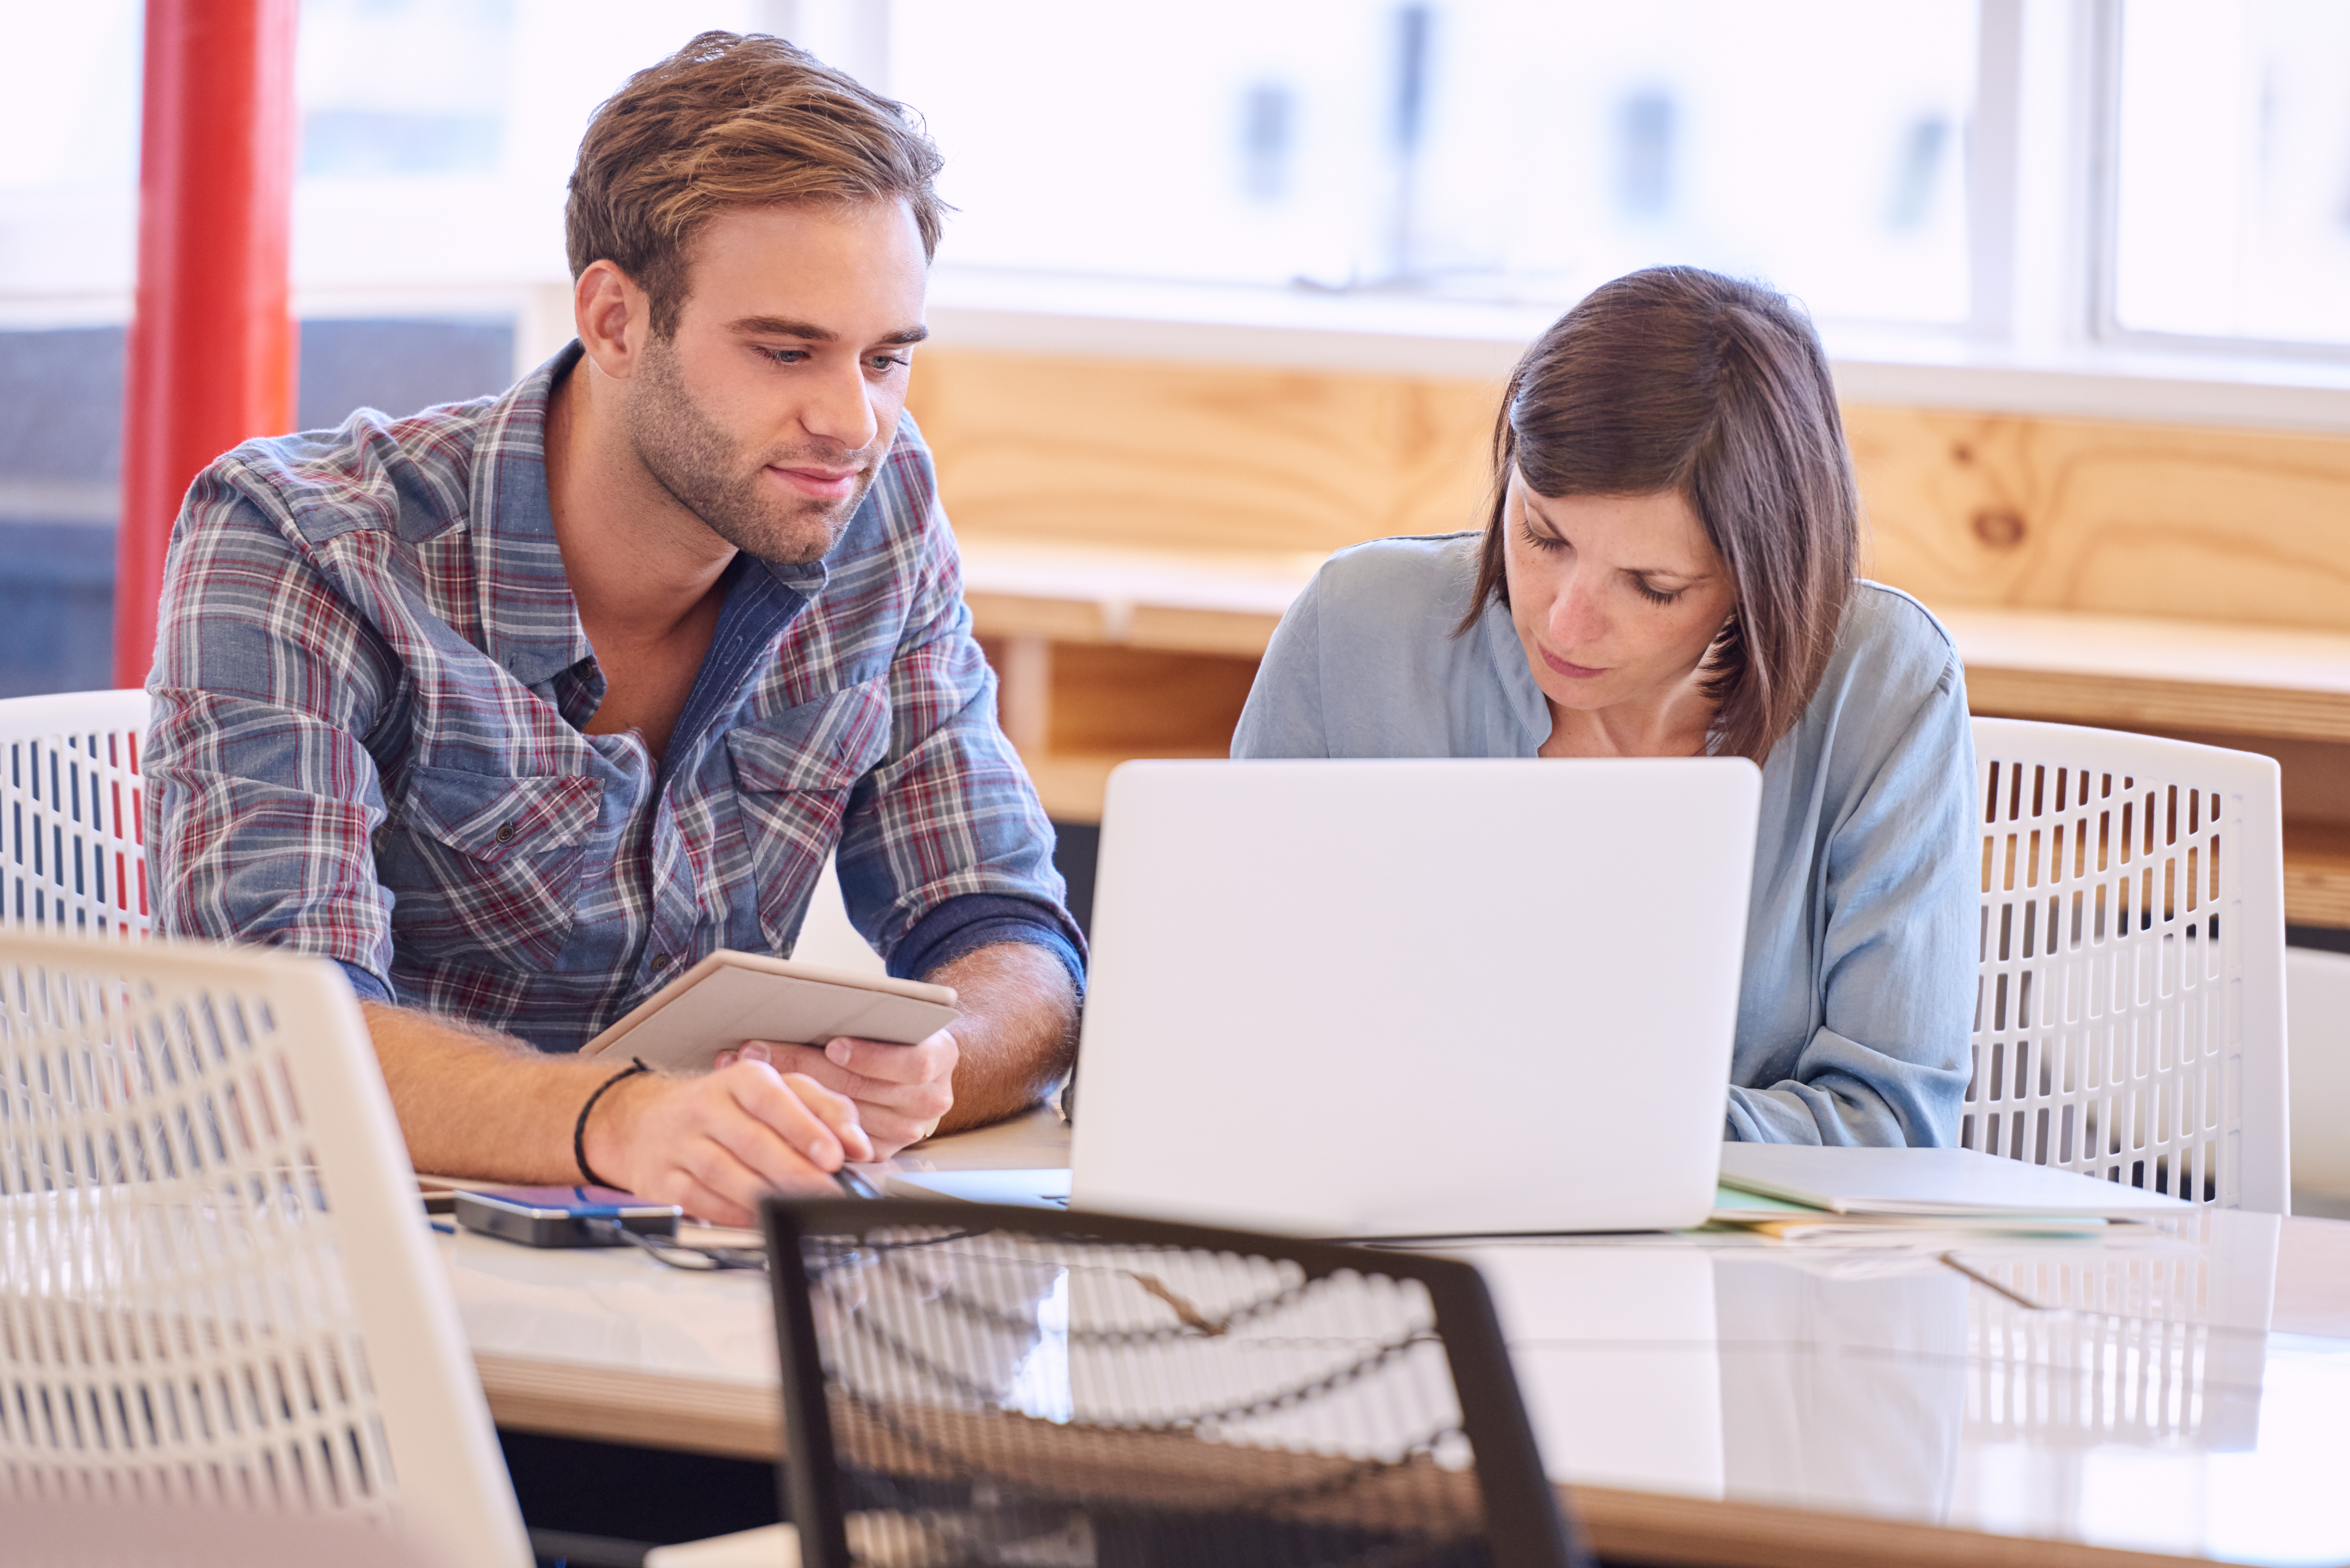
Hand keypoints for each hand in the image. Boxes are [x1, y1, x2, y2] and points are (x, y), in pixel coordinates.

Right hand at [579, 1058, 872, 1225]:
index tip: (835, 1156)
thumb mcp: (780, 1093)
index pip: (773, 1099)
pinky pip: (699, 1201)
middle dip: (796, 1171)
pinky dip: (732, 1214)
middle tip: (829, 1191)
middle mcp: (706, 1107)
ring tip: (799, 1207)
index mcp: (741, 1079)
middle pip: (753, 1141)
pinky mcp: (661, 1179)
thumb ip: (825, 1111)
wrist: (645, 1121)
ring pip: (725, 1173)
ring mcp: (680, 1144)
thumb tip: (858, 1145)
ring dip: (766, 1195)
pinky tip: (759, 1219)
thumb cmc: (727, 1108)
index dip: (805, 1128)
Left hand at [717, 1030, 957, 1157]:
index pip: (912, 1063)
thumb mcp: (895, 1015)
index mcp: (940, 1057)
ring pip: (845, 1118)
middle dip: (808, 1068)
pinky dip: (802, 1120)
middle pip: (866, 1090)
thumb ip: (865, 1013)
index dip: (871, 1057)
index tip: (833, 1046)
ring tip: (752, 1073)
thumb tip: (803, 1008)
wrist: (920, 1062)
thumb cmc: (898, 1031)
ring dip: (794, 1095)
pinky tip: (768, 1103)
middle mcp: (929, 1099)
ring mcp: (907, 1129)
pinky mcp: (883, 1150)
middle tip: (761, 1051)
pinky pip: (838, 1140)